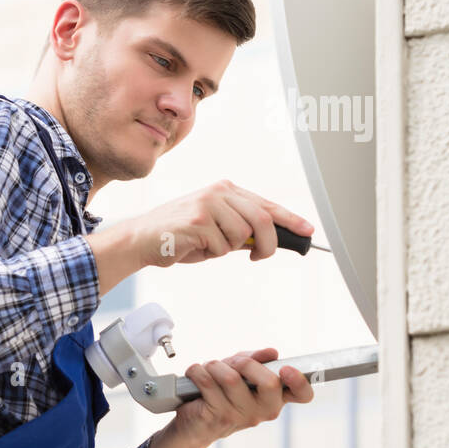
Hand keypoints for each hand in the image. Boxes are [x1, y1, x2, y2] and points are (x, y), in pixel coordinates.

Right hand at [119, 179, 313, 266]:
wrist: (141, 238)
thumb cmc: (179, 235)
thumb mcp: (215, 227)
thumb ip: (241, 229)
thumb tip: (269, 241)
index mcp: (226, 190)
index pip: (267, 204)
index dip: (290, 218)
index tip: (307, 231)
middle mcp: (219, 192)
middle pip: (262, 219)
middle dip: (267, 244)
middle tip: (258, 257)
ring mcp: (208, 204)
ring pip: (242, 236)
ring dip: (229, 250)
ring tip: (208, 246)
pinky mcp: (197, 220)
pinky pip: (222, 247)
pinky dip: (212, 254)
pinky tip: (194, 246)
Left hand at [173, 348, 314, 444]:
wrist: (195, 423)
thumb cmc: (223, 390)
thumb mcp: (242, 370)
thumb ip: (256, 359)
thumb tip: (271, 353)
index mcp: (276, 396)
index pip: (302, 394)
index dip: (299, 382)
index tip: (286, 369)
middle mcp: (264, 410)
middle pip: (270, 382)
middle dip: (245, 363)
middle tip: (232, 363)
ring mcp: (241, 416)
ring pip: (231, 378)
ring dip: (214, 365)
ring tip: (209, 369)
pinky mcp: (218, 417)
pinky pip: (207, 382)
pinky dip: (197, 371)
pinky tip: (196, 375)